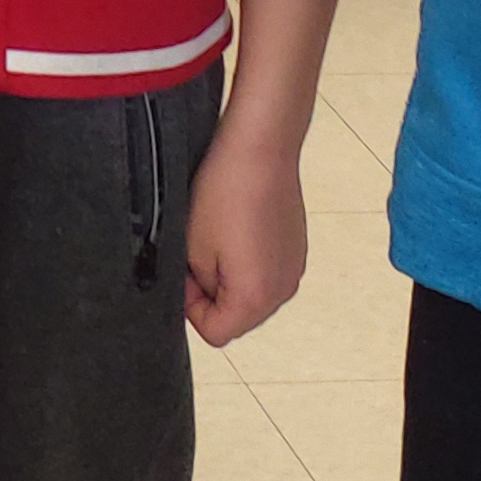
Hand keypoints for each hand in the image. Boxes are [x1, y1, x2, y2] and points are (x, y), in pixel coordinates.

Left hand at [184, 117, 309, 346]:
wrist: (260, 147)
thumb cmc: (224, 192)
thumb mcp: (193, 248)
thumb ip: (196, 288)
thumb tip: (200, 296)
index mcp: (256, 298)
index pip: (215, 333)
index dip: (191, 307)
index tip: (185, 273)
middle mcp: (283, 290)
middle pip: (236, 317)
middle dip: (210, 293)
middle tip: (197, 252)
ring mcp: (293, 269)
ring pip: (250, 294)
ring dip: (228, 276)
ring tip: (218, 235)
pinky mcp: (296, 249)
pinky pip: (265, 271)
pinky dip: (246, 260)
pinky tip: (237, 227)